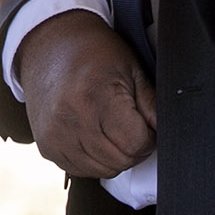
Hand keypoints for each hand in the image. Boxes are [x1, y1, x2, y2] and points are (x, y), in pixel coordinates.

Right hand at [19, 10, 157, 177]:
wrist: (50, 44)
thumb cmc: (93, 52)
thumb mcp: (132, 70)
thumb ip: (153, 106)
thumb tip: (168, 134)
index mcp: (95, 97)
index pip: (136, 144)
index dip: (149, 136)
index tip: (145, 123)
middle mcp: (70, 120)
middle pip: (120, 161)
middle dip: (134, 148)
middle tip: (130, 125)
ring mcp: (55, 136)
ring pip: (102, 171)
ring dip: (114, 156)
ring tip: (111, 128)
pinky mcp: (46, 146)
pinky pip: (81, 170)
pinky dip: (93, 159)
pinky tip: (93, 134)